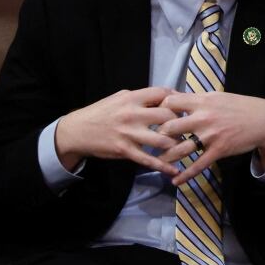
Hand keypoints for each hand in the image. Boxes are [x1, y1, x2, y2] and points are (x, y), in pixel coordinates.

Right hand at [55, 87, 180, 175]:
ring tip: (184, 146)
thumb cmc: (102, 112)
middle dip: (181, 122)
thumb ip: (141, 98)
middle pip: (167, 116)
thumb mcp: (120, 98)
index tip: (185, 105)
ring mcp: (129, 134)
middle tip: (187, 127)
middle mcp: (132, 114)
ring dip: (176, 144)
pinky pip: (148, 160)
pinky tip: (174, 170)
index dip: (177, 98)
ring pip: (162, 140)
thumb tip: (166, 97)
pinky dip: (163, 166)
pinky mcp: (125, 151)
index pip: (162, 93)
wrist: (77, 131)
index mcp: (132, 98)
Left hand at [156, 91, 264, 184]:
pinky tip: (175, 181)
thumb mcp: (216, 97)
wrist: (262, 120)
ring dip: (165, 158)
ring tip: (155, 163)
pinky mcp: (218, 150)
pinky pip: (198, 165)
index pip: (170, 102)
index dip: (158, 110)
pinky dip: (185, 175)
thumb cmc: (239, 106)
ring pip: (181, 149)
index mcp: (202, 101)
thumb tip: (174, 97)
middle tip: (147, 143)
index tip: (152, 118)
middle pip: (170, 127)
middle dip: (156, 136)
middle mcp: (203, 117)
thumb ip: (195, 99)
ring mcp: (210, 135)